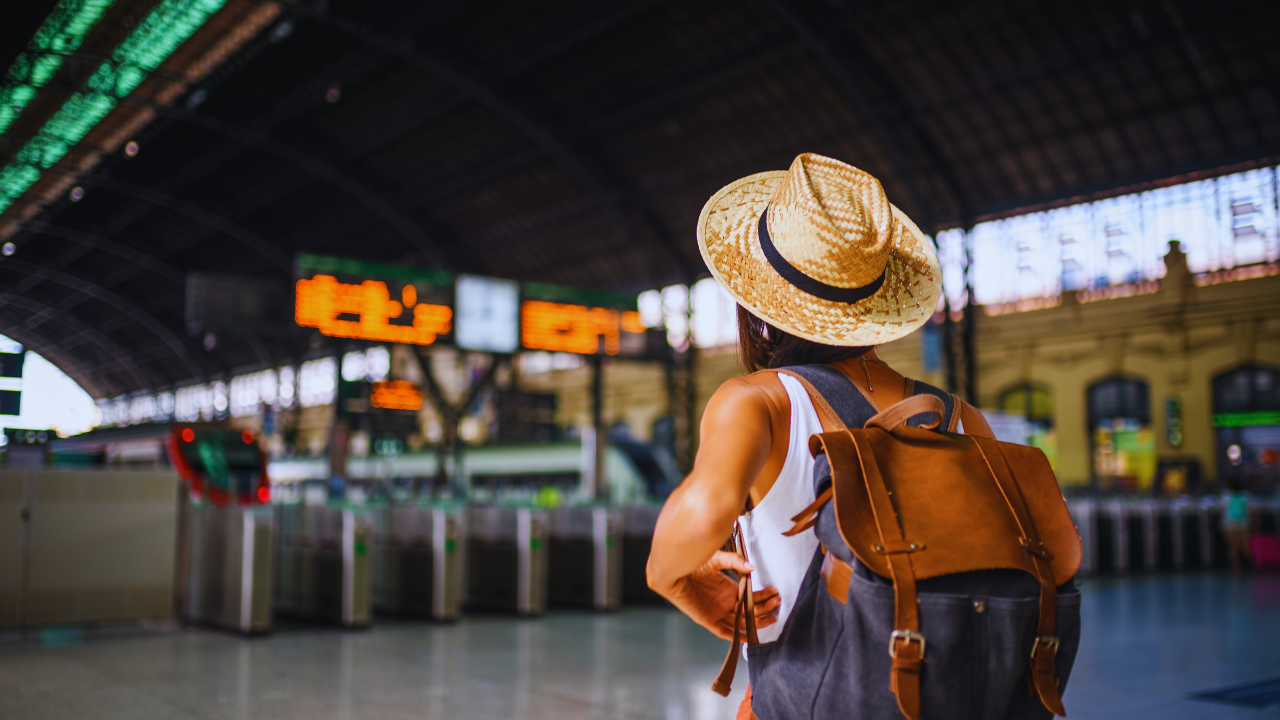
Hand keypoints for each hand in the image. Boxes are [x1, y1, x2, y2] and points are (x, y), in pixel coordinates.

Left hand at [660, 550, 780, 639]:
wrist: (673, 570)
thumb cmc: (693, 562)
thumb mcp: (717, 559)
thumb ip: (734, 561)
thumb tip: (752, 568)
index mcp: (729, 590)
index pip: (751, 598)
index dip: (764, 597)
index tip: (775, 593)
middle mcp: (725, 603)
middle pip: (750, 611)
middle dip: (765, 608)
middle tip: (777, 603)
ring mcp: (717, 612)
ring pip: (741, 622)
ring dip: (757, 621)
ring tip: (772, 616)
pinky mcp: (707, 620)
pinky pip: (724, 632)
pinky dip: (736, 636)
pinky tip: (749, 635)